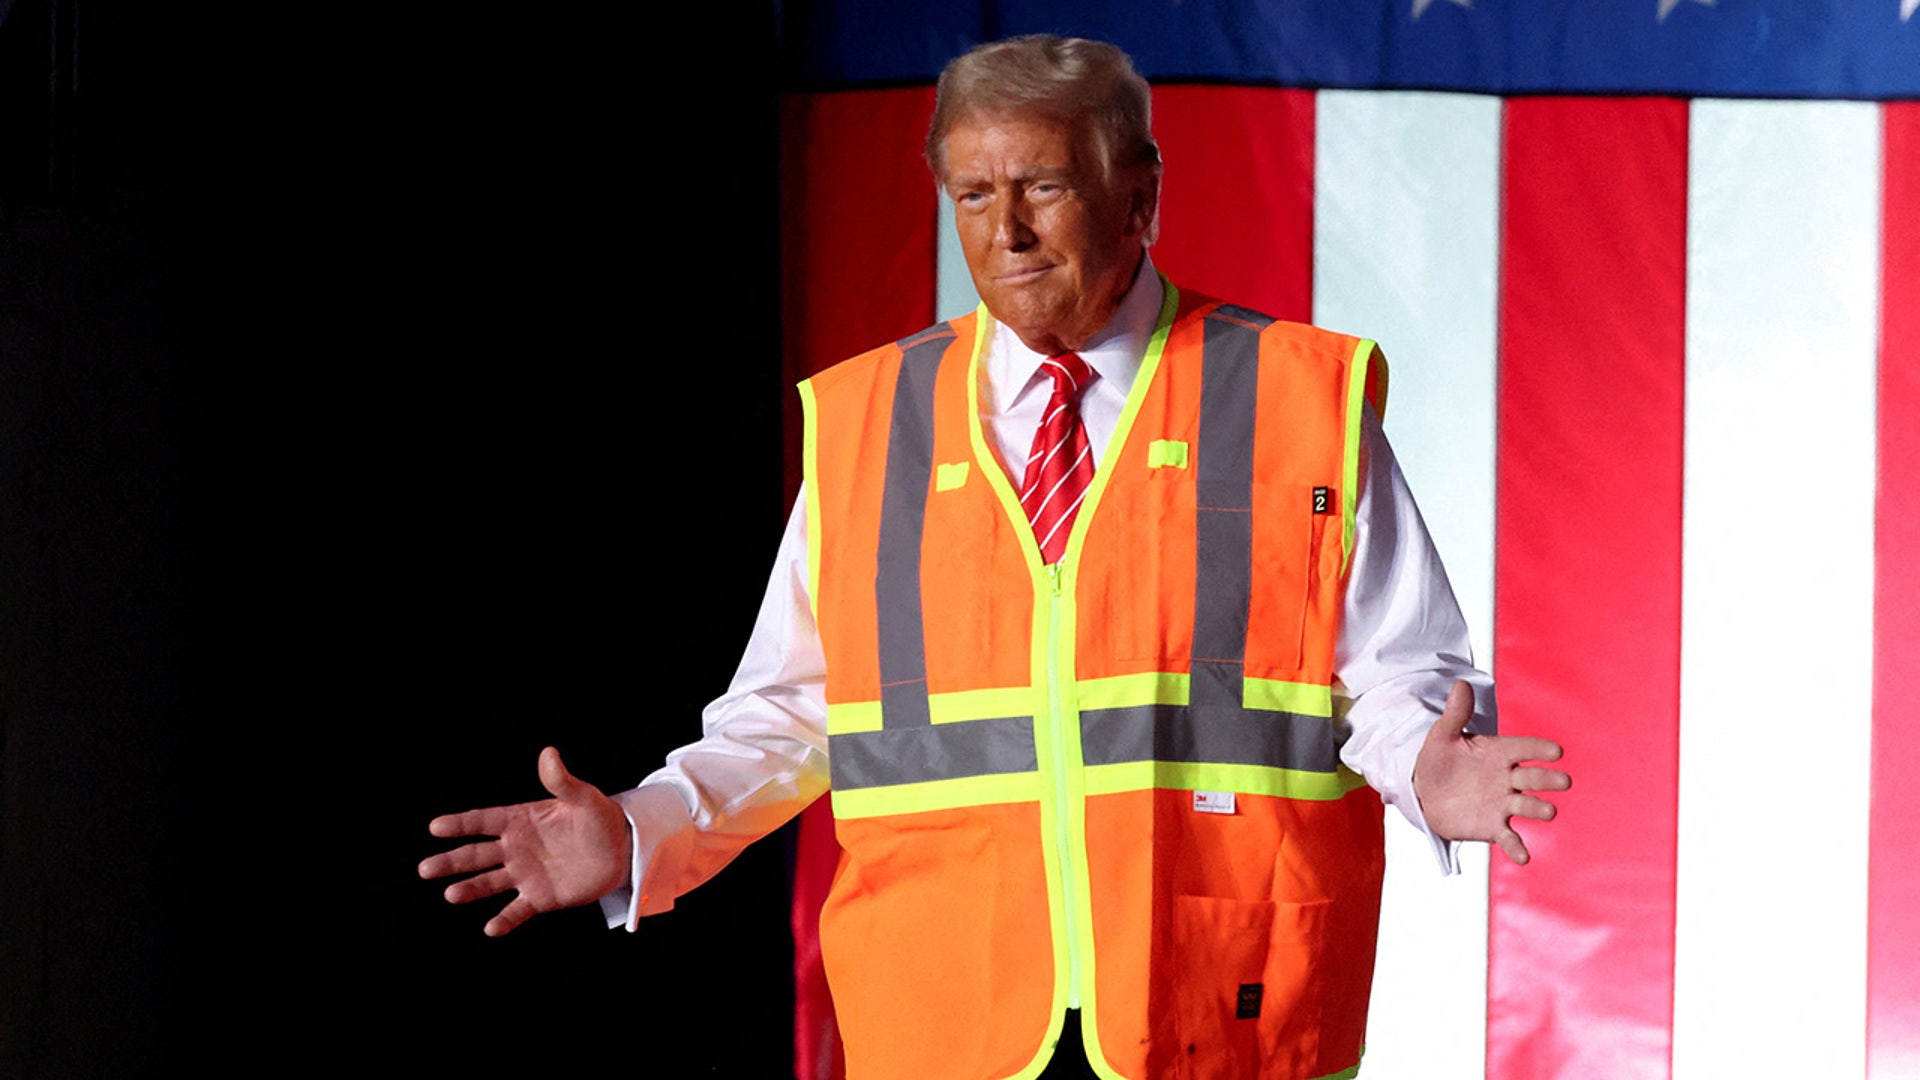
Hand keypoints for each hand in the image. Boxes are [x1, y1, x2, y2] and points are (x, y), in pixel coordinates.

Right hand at [418, 746, 630, 935]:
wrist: (621, 851)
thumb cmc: (600, 819)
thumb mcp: (584, 798)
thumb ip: (562, 781)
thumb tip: (549, 753)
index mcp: (520, 820)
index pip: (484, 820)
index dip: (460, 824)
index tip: (435, 827)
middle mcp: (516, 848)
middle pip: (476, 855)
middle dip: (451, 862)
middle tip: (425, 869)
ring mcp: (525, 874)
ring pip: (489, 883)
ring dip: (470, 889)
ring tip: (451, 894)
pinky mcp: (539, 898)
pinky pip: (517, 910)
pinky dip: (504, 920)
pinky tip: (491, 928)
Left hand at [1412, 681, 1569, 864]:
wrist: (1425, 791)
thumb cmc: (1439, 759)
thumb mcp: (1442, 735)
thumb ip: (1455, 715)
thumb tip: (1460, 684)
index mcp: (1498, 752)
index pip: (1522, 747)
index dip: (1538, 749)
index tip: (1555, 751)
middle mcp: (1507, 778)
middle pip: (1531, 778)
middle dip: (1547, 780)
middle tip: (1564, 781)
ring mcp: (1503, 803)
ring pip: (1525, 806)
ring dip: (1537, 809)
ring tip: (1549, 812)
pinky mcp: (1493, 826)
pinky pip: (1508, 837)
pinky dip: (1516, 847)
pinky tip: (1523, 857)